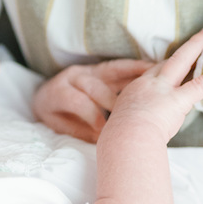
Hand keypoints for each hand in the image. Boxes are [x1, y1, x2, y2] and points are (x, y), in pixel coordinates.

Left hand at [33, 59, 151, 141]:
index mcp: (59, 91)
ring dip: (133, 76)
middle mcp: (74, 76)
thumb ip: (79, 131)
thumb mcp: (57, 125)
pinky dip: (137, 68)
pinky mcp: (102, 69)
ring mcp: (90, 70)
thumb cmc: (55, 114)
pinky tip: (153, 70)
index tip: (105, 132)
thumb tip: (103, 136)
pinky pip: (121, 67)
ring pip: (112, 71)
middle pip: (95, 87)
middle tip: (131, 115)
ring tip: (155, 80)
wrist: (46, 94)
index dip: (93, 116)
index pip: (78, 101)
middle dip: (113, 102)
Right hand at [104, 29, 202, 144]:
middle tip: (201, 36)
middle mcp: (149, 85)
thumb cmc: (120, 140)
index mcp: (135, 92)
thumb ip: (132, 123)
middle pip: (168, 61)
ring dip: (197, 46)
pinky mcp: (178, 100)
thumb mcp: (120, 126)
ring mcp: (164, 90)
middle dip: (186, 48)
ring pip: (182, 61)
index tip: (173, 61)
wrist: (125, 141)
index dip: (164, 66)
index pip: (152, 74)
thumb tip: (134, 133)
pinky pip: (202, 84)